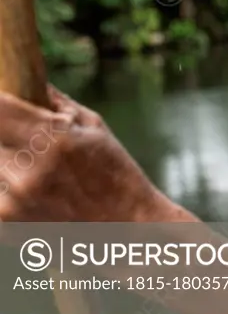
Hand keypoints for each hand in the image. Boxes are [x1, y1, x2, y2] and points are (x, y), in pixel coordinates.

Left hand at [0, 85, 168, 222]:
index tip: (3, 103)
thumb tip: (30, 80)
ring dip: (6, 162)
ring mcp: (13, 198)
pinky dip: (6, 188)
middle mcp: (28, 168)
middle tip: (25, 143)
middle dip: (4, 135)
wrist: (129, 232)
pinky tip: (32, 194)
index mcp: (54, 137)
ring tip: (38, 171)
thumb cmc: (117, 175)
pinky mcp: (5, 222)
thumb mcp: (96, 129)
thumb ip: (57, 104)